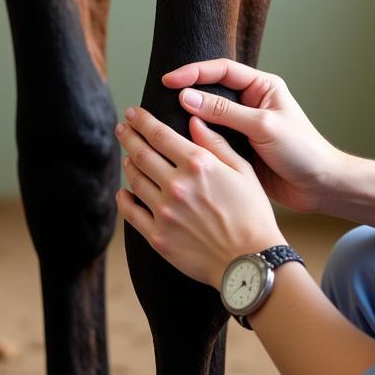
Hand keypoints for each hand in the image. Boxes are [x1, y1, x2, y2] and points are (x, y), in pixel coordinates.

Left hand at [114, 105, 283, 286]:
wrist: (249, 261)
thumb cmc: (252, 214)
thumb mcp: (243, 171)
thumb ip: (216, 144)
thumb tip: (193, 120)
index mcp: (198, 164)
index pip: (159, 134)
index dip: (142, 120)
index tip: (133, 113)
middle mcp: (177, 185)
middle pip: (141, 153)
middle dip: (128, 136)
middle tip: (122, 127)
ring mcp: (165, 212)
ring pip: (135, 180)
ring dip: (128, 164)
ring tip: (127, 156)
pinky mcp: (158, 237)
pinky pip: (131, 213)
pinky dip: (123, 199)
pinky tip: (123, 192)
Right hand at [162, 59, 335, 213]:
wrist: (321, 187)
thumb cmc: (302, 151)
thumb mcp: (262, 126)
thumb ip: (224, 111)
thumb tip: (187, 97)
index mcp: (262, 87)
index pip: (221, 70)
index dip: (193, 73)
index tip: (168, 81)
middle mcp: (251, 103)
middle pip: (211, 90)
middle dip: (186, 92)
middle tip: (157, 98)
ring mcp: (244, 127)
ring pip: (209, 116)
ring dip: (188, 118)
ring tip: (161, 121)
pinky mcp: (239, 149)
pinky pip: (212, 139)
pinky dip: (196, 140)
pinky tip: (178, 144)